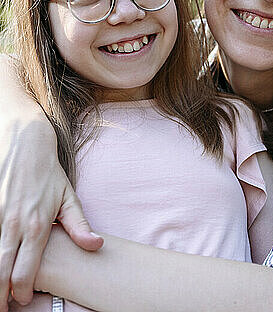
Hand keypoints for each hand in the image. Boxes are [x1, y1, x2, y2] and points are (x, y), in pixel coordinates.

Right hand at [0, 116, 102, 311]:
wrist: (25, 144)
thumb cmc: (48, 173)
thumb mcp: (68, 197)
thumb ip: (80, 226)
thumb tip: (96, 246)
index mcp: (37, 226)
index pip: (25, 273)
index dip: (24, 293)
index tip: (27, 299)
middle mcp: (13, 225)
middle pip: (1, 273)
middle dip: (2, 296)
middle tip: (7, 306)